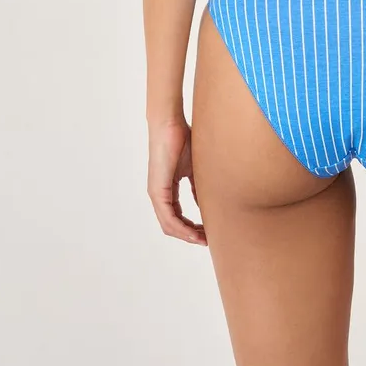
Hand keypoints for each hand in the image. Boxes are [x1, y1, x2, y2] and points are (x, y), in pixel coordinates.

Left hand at [147, 118, 206, 245]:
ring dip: (187, 235)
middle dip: (191, 235)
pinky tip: (194, 232)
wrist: (170, 125)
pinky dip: (182, 227)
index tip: (208, 231)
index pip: (177, 216)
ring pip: (169, 225)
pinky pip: (168, 217)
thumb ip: (198, 186)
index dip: (192, 227)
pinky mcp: (157, 191)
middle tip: (208, 240)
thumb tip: (206, 202)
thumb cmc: (182, 139)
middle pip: (172, 225)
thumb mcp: (194, 168)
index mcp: (166, 190)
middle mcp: (158, 195)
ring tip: (204, 239)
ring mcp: (156, 194)